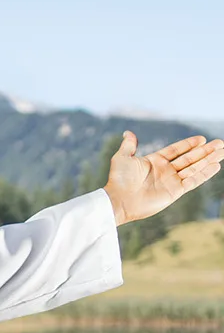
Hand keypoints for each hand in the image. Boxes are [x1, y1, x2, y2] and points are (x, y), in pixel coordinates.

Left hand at [102, 132, 223, 225]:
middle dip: (205, 151)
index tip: (202, 138)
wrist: (119, 200)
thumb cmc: (119, 179)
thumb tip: (128, 132)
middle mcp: (165, 171)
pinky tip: (216, 166)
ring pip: (195, 168)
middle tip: (220, 143)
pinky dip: (205, 174)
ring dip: (209, 160)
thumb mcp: (122, 158)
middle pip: (190, 158)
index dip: (189, 144)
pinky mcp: (175, 191)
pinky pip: (193, 181)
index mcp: (155, 161)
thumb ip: (129, 145)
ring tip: (222, 151)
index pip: (176, 150)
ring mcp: (171, 181)